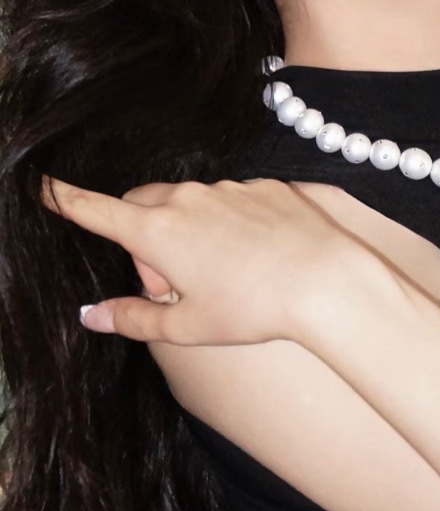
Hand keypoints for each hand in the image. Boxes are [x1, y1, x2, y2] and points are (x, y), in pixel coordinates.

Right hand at [42, 176, 390, 345]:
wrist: (326, 280)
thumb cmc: (252, 309)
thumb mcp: (186, 326)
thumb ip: (134, 318)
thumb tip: (92, 315)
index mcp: (158, 231)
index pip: (96, 209)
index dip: (64, 198)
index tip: (41, 184)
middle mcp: (187, 198)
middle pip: (143, 206)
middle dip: (144, 237)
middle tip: (172, 283)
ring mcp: (228, 187)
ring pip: (191, 203)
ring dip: (190, 231)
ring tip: (224, 274)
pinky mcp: (264, 185)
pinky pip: (233, 199)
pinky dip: (232, 223)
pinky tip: (259, 255)